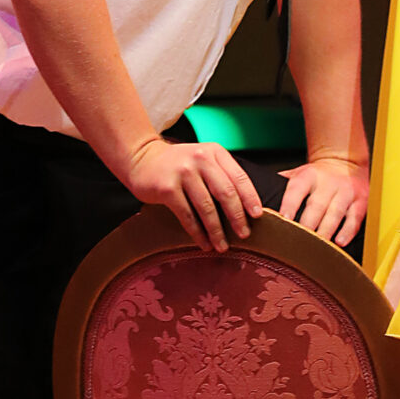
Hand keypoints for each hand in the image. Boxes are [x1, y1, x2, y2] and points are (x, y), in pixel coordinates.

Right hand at [126, 137, 261, 252]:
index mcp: (215, 152)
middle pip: (226, 193)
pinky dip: (197, 232)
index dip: (250, 198)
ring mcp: (183, 173)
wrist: (142, 159)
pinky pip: (187, 215)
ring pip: (206, 207)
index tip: (257, 216)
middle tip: (244, 234)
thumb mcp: (203, 160)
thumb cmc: (179, 165)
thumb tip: (245, 207)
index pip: (239, 177)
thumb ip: (222, 175)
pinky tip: (204, 243)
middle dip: (237, 217)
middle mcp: (201, 159)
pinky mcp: (167, 188)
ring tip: (223, 246)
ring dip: (217, 230)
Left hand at [278, 156, 368, 247]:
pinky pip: (354, 218)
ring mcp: (346, 192)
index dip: (290, 204)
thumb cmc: (316, 175)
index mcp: (309, 176)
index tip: (283, 219)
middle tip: (297, 242)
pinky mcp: (360, 202)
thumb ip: (281, 187)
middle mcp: (328, 183)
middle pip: (317, 206)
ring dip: (325, 231)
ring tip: (317, 247)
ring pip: (335, 213)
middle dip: (307, 225)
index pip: (297, 190)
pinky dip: (347, 231)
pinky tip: (340, 242)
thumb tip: (254, 202)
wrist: (346, 161)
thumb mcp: (298, 175)